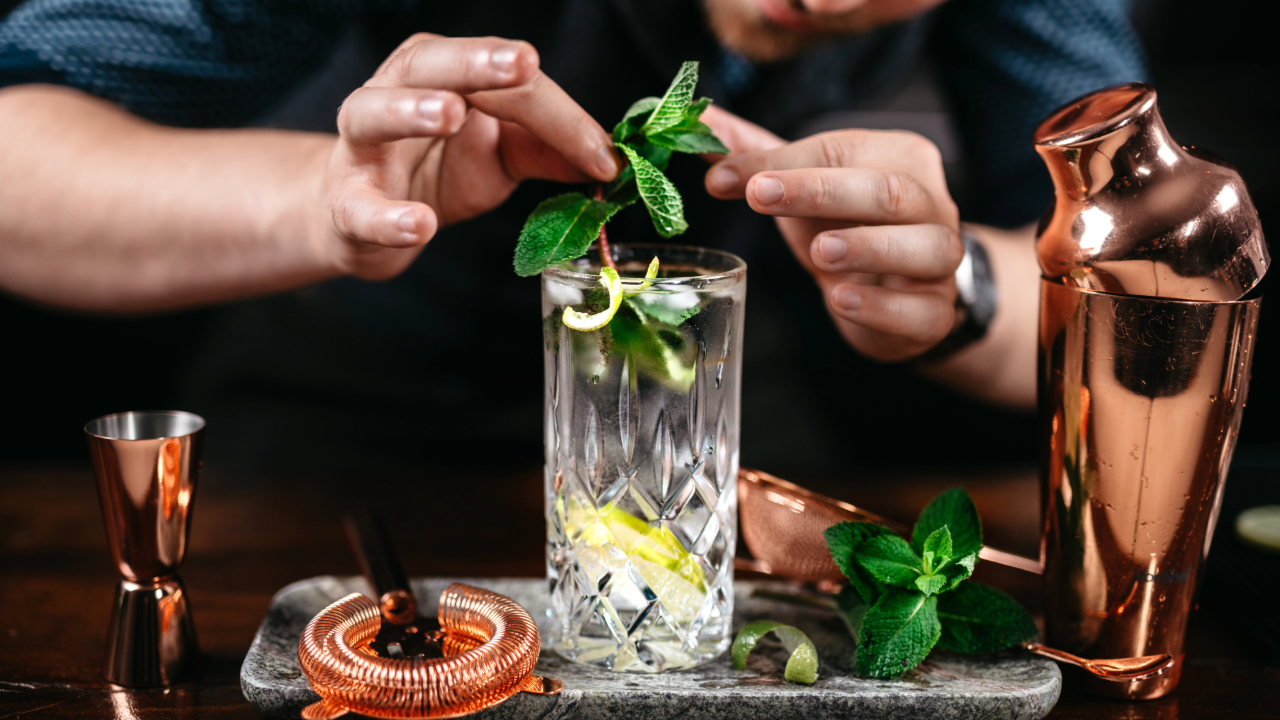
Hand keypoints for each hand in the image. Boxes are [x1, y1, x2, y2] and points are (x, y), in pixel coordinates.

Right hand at [320, 34, 619, 279]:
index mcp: (443, 73)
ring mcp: (363, 148)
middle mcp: (395, 93)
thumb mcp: (501, 155)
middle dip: (476, 61)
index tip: (602, 152)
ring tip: (450, 114)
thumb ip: (547, 149)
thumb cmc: (437, 171)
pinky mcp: (345, 204)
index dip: (558, 114)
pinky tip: (419, 224)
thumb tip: (611, 158)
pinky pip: (361, 208)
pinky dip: (389, 217)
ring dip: (411, 110)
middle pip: (430, 64)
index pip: (506, 81)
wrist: (363, 220)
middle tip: (522, 63)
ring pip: (372, 113)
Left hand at [701, 108, 961, 361]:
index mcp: (900, 158)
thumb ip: (759, 155)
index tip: (726, 177)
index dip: (782, 163)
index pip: (842, 151)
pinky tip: (842, 300)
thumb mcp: (806, 187)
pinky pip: (920, 310)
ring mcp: (941, 263)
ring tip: (818, 251)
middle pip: (890, 190)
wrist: (900, 294)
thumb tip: (705, 120)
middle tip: (761, 196)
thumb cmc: (852, 227)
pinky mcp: (935, 313)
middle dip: (823, 191)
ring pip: (925, 247)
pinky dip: (882, 307)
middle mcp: (932, 204)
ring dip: (869, 247)